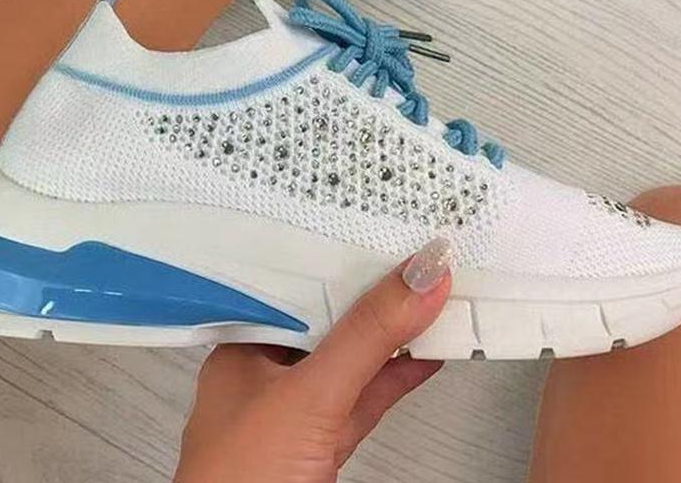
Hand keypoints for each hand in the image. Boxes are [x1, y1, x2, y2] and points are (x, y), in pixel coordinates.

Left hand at [175, 237, 451, 482]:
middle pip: (327, 320)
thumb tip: (419, 277)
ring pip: (351, 361)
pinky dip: (397, 378)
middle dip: (373, 293)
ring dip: (394, 336)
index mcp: (240, 346)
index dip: (341, 255)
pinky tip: (428, 357)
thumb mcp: (310, 394)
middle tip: (421, 257)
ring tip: (439, 298)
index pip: (295, 284)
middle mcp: (263, 374)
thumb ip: (367, 336)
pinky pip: (364, 401)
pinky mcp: (320, 449)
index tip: (385, 230)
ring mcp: (293, 414)